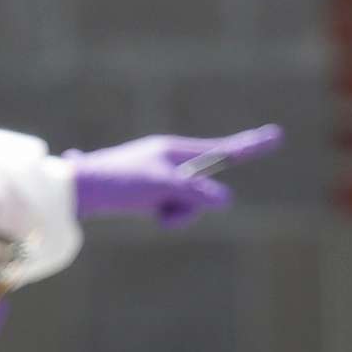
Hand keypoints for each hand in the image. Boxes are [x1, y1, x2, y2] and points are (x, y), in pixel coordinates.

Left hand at [66, 125, 283, 224]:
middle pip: (204, 187)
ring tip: (149, 211)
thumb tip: (226, 199)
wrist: (75, 191)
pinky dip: (162, 215)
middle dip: (191, 205)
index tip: (276, 136)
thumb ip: (195, 193)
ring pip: (187, 202)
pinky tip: (138, 207)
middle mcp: (168, 159)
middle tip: (164, 209)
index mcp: (173, 149)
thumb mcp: (160, 188)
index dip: (249, 146)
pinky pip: (170, 208)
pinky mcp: (147, 191)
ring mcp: (158, 175)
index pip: (220, 151)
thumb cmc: (116, 182)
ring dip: (174, 214)